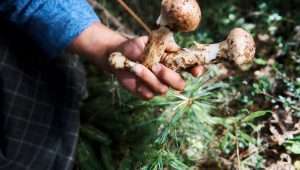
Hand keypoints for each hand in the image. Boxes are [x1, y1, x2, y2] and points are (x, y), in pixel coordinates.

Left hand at [69, 22, 203, 99]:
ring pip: (162, 89)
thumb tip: (172, 48)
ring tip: (137, 67)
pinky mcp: (146, 93)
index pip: (191, 67)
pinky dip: (140, 85)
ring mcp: (158, 86)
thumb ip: (161, 45)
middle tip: (156, 66)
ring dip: (150, 78)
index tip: (195, 71)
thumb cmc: (136, 46)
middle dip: (169, 76)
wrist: (118, 56)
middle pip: (179, 84)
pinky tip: (133, 74)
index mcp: (174, 62)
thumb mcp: (148, 41)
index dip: (196, 70)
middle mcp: (169, 76)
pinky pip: (148, 94)